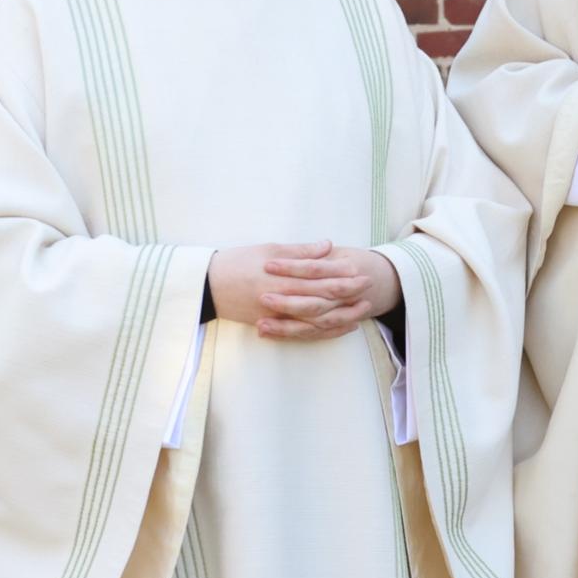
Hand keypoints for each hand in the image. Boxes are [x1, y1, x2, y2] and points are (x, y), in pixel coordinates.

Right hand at [207, 241, 394, 341]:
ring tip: (362, 310)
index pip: (319, 276)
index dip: (342, 273)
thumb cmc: (237, 262)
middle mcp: (282, 297)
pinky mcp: (272, 325)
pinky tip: (339, 327)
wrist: (208, 285)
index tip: (361, 268)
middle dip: (347, 292)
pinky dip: (323, 331)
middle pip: (322, 298)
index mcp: (283, 275)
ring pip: (315, 319)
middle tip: (369, 286)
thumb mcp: (268, 250)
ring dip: (341, 315)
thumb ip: (299, 251)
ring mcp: (277, 315)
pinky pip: (302, 332)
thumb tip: (327, 246)